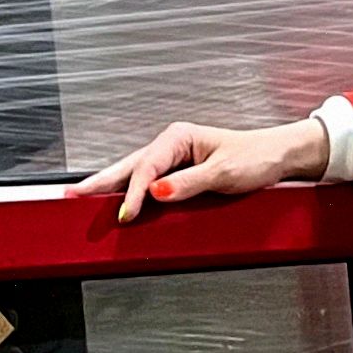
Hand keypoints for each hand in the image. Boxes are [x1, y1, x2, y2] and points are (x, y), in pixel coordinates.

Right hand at [71, 116, 329, 220]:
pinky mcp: (180, 172)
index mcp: (179, 137)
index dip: (133, 192)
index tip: (126, 214)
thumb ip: (188, 184)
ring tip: (83, 198)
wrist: (280, 156)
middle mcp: (173, 144)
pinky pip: (148, 181)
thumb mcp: (223, 173)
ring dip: (110, 186)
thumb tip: (156, 193)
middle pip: (129, 165)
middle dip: (101, 181)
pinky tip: (116, 201)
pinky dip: (130, 191)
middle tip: (72, 196)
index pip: (146, 167)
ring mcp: (175, 158)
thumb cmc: (256, 157)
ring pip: (135, 172)